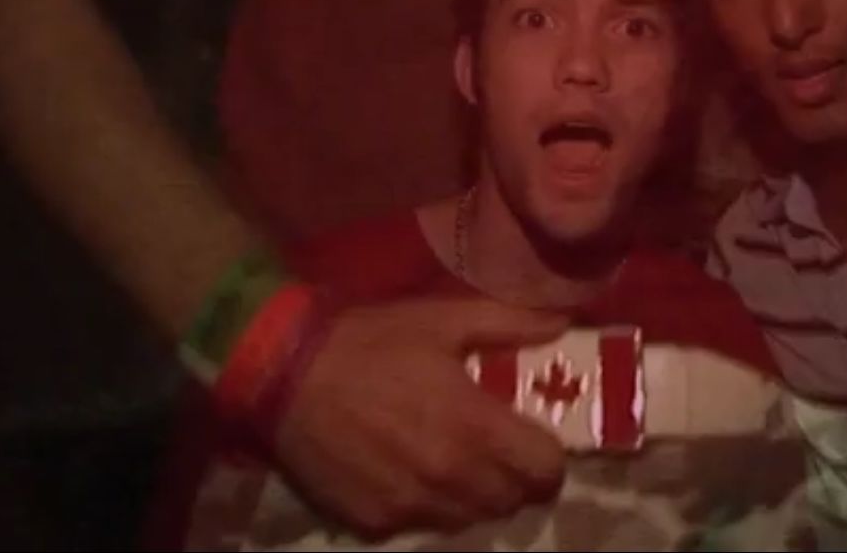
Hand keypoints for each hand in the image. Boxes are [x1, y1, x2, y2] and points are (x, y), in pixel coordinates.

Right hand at [271, 294, 568, 536]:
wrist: (284, 373)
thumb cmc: (370, 342)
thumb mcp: (443, 319)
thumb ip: (510, 324)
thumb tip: (562, 323)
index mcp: (474, 427)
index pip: (544, 470)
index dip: (550, 458)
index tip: (539, 443)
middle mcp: (448, 477)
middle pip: (511, 501)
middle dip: (516, 479)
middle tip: (501, 453)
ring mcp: (410, 506)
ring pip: (469, 520)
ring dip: (475, 497)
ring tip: (458, 464)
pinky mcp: (373, 522)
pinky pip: (420, 527)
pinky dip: (427, 507)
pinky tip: (411, 474)